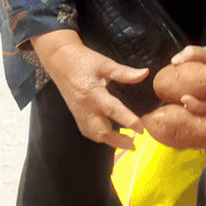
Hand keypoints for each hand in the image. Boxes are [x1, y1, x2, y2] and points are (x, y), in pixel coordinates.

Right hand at [30, 29, 147, 149]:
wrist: (60, 60)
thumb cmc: (83, 61)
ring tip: (125, 143)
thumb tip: (144, 73)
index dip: (128, 121)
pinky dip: (99, 137)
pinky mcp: (76, 114)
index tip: (141, 128)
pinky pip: (88, 131)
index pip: (113, 110)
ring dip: (109, 141)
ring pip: (94, 134)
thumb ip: (125, 73)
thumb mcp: (105, 64)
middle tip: (134, 144)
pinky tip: (110, 137)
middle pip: (101, 131)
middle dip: (118, 141)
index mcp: (94, 93)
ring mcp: (79, 112)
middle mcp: (86, 107)